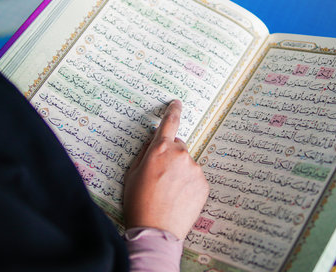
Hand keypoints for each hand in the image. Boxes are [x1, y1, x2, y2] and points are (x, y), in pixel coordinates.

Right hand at [123, 100, 208, 239]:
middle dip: (169, 155)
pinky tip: (178, 198)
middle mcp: (180, 154)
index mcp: (160, 149)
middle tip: (159, 176)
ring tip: (168, 192)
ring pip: (186, 163)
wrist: (156, 230)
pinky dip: (187, 184)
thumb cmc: (138, 202)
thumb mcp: (132, 174)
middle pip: (177, 146)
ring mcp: (194, 169)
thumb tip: (152, 141)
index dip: (173, 111)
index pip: (169, 123)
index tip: (177, 103)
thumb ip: (144, 153)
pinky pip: (194, 177)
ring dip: (179, 171)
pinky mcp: (203, 184)